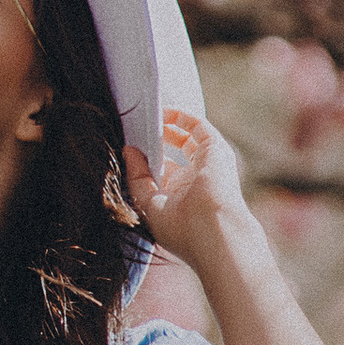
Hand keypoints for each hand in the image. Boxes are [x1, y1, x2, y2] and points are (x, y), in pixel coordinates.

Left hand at [125, 110, 249, 277]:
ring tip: (147, 116)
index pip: (164, 170)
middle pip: (176, 151)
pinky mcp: (216, 149)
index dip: (147, 157)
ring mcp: (207, 163)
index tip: (129, 145)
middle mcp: (195, 179)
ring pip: (188, 136)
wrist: (213, 232)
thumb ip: (136, 177)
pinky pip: (198, 125)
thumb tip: (128, 150)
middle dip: (156, 139)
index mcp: (181, 196)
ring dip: (168, 124)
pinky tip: (161, 112)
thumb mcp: (148, 204)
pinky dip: (180, 116)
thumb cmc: (180, 227)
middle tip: (137, 128)